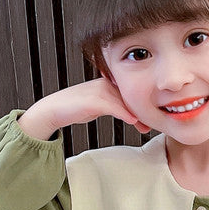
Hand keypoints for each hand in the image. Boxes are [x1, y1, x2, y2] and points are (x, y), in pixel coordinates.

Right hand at [36, 77, 150, 134]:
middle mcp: (106, 84)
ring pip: (124, 103)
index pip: (131, 93)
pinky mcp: (94, 100)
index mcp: (109, 83)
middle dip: (143, 112)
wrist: (55, 109)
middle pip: (130, 98)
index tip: (152, 118)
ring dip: (137, 116)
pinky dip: (124, 114)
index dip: (143, 106)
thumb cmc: (77, 107)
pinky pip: (113, 107)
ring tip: (145, 127)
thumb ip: (117, 109)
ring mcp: (100, 91)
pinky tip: (133, 121)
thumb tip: (133, 118)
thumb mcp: (101, 107)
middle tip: (153, 125)